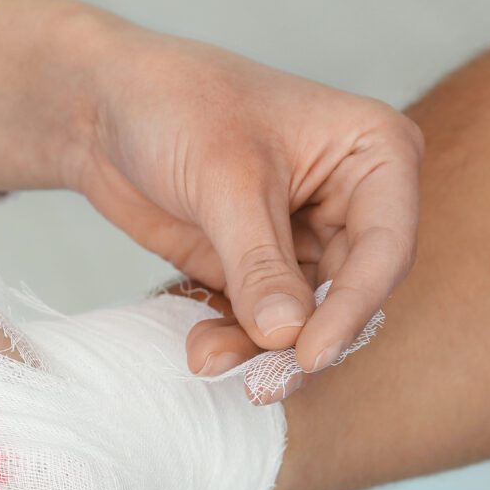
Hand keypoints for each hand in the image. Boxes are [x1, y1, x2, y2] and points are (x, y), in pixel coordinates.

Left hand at [0, 0, 420, 396]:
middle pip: (352, 294)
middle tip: (263, 384)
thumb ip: (259, 263)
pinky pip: (263, 321)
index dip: (352, 307)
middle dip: (303, 342)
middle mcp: (354, 199)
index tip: (311, 354)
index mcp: (375, 152)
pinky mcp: (262, 268)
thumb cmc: (175, 104)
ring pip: (306, 317)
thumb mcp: (222, 179)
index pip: (385, 246)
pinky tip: (200, 350)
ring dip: (261, 350)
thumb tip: (287, 336)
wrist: (103, 108)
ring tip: (207, 360)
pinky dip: (235, 341)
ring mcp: (309, 237)